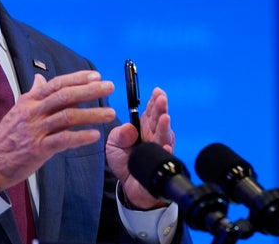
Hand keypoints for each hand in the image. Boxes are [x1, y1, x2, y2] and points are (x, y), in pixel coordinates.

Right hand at [0, 70, 115, 192]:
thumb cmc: (7, 137)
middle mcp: (33, 112)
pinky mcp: (38, 148)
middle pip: (65, 96)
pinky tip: (94, 136)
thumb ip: (33, 94)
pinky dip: (80, 137)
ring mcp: (35, 130)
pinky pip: (63, 140)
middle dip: (90, 91)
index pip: (56, 84)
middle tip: (109, 88)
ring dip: (92, 114)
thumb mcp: (17, 110)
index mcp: (29, 101)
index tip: (96, 76)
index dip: (77, 79)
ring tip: (110, 113)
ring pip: (68, 116)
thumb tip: (40, 79)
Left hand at [106, 87, 175, 208]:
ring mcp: (159, 149)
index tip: (156, 91)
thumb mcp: (113, 144)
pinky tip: (165, 144)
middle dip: (161, 108)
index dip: (153, 101)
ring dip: (165, 126)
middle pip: (158, 119)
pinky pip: (165, 156)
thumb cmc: (124, 162)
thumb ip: (119, 135)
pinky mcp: (161, 164)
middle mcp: (153, 136)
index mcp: (142, 128)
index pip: (149, 111)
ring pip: (165, 135)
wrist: (130, 186)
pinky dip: (165, 150)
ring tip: (165, 117)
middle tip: (161, 98)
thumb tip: (130, 128)